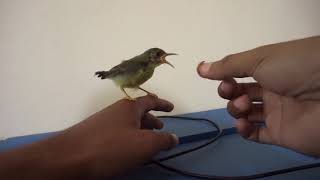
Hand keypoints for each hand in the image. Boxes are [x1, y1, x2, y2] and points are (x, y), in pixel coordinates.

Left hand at [0, 95, 178, 178]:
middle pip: (139, 112)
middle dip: (152, 120)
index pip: (150, 101)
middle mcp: (116, 110)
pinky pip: (118, 132)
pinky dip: (129, 137)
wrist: (69, 157)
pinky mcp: (95, 134)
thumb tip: (174, 138)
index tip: (172, 108)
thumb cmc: (111, 147)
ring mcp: (104, 122)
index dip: (163, 104)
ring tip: (148, 141)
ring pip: (128, 123)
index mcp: (129, 107)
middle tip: (161, 128)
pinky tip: (129, 149)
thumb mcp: (144, 144)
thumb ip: (163, 140)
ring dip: (141, 130)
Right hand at [197, 36, 319, 155]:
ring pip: (244, 115)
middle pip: (239, 95)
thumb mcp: (259, 58)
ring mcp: (275, 113)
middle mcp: (271, 91)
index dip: (226, 78)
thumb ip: (228, 66)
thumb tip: (200, 67)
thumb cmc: (294, 67)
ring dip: (235, 110)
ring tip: (243, 107)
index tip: (217, 79)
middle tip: (232, 92)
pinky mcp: (280, 133)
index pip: (240, 76)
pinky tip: (242, 125)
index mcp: (268, 70)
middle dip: (229, 94)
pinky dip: (244, 132)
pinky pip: (256, 135)